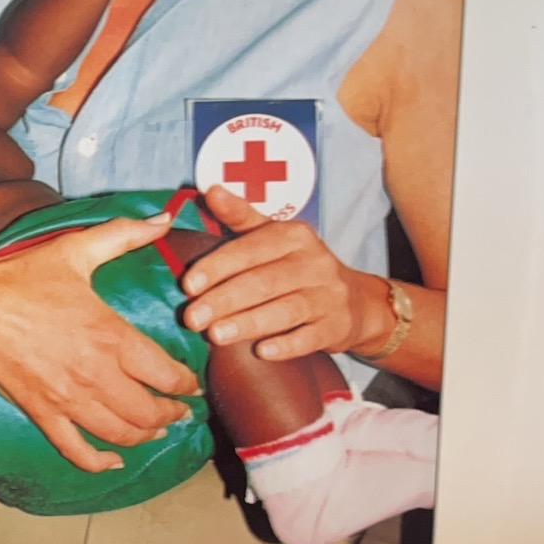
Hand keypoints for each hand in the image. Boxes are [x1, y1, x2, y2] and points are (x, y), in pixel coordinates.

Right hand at [0, 213, 202, 472]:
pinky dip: (99, 462)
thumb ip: (125, 234)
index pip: (167, 374)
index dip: (187, 385)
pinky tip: (114, 461)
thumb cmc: (24, 276)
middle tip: (181, 411)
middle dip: (173, 415)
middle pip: (150, 412)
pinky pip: (76, 450)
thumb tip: (163, 219)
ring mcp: (69, 399)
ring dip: (146, 437)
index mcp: (111, 336)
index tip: (194, 386)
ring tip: (157, 432)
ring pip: (121, 434)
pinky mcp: (43, 413)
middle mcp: (96, 374)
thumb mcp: (77, 249)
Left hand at [179, 186, 389, 361]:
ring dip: (248, 323)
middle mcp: (314, 262)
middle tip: (192, 318)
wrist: (355, 301)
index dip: (217, 267)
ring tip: (215, 336)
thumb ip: (240, 216)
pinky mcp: (336, 326)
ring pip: (285, 310)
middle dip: (224, 300)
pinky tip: (262, 353)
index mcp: (293, 236)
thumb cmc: (299, 266)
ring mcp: (328, 295)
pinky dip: (287, 346)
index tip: (188, 285)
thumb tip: (209, 190)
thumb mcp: (274, 236)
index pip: (250, 250)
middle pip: (263, 282)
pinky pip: (310, 337)